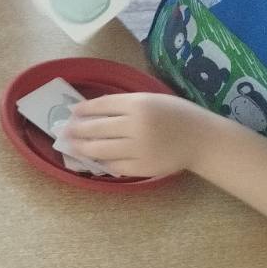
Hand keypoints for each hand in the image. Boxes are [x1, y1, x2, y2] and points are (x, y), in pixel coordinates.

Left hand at [58, 92, 213, 178]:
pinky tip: (95, 159)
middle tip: (64, 131)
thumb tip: (91, 109)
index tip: (72, 111)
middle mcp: (136, 126)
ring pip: (100, 150)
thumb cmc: (176, 115)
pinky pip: (115, 166)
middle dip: (76, 129)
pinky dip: (103, 162)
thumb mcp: (152, 99)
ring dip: (82, 147)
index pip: (102, 106)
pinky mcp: (143, 168)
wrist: (202, 140)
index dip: (83, 109)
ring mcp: (139, 149)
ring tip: (72, 146)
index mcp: (139, 104)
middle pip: (96, 128)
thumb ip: (124, 104)